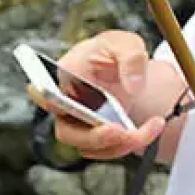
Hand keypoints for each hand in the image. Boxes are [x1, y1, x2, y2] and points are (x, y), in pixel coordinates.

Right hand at [29, 30, 168, 159]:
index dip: (49, 101)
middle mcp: (65, 104)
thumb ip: (131, 58)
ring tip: (150, 127)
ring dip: (119, 145)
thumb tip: (133, 86)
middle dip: (94, 137)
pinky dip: (129, 145)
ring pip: (88, 147)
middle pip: (66, 132)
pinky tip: (150, 128)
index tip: (61, 105)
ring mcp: (78, 124)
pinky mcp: (94, 136)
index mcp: (64, 76)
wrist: (123, 69)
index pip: (44, 92)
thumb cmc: (114, 53)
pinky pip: (107, 150)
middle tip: (120, 131)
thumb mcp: (126, 44)